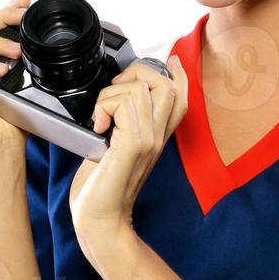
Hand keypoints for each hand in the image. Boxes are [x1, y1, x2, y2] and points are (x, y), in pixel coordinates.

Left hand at [68, 53, 188, 248]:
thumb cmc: (100, 189)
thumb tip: (109, 104)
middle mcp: (158, 137)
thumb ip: (119, 127)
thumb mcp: (111, 149)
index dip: (178, 74)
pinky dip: (104, 106)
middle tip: (111, 94)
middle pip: (168, 84)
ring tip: (101, 116)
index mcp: (155, 136)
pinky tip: (98, 127)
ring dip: (110, 94)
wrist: (100, 220)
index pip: (180, 98)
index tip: (172, 59)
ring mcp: (149, 140)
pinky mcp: (135, 145)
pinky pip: (126, 103)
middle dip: (136, 73)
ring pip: (142, 88)